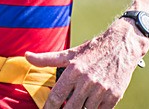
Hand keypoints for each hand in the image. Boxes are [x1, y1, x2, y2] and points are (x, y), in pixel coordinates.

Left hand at [25, 19, 147, 108]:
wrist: (121, 46)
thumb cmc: (92, 50)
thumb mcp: (70, 53)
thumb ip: (47, 59)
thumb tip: (27, 56)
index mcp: (74, 70)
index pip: (57, 96)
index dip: (49, 108)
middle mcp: (87, 81)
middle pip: (71, 108)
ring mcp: (102, 89)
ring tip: (77, 104)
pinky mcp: (114, 96)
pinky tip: (90, 105)